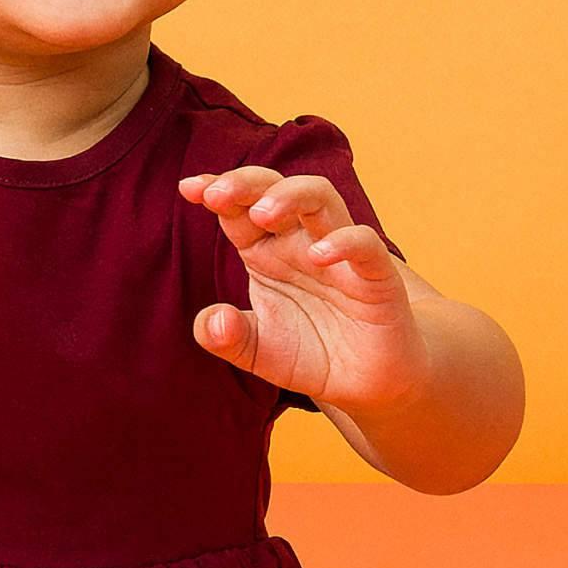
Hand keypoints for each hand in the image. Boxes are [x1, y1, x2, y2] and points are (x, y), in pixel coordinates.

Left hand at [179, 167, 431, 411]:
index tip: (189, 188)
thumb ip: (226, 337)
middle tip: (217, 193)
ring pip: (322, 200)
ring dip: (291, 196)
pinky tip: (318, 255)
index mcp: (266, 252)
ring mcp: (339, 256)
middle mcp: (300, 244)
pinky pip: (366, 246)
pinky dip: (345, 242)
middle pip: (275, 190)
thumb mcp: (257, 351)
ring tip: (263, 214)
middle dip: (246, 183)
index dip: (217, 191)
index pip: (239, 209)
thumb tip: (213, 319)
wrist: (369, 383)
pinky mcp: (378, 278)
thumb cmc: (312, 353)